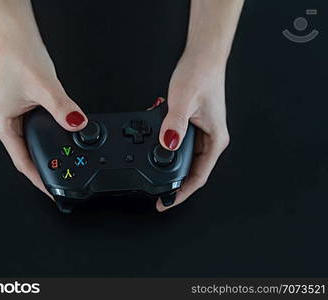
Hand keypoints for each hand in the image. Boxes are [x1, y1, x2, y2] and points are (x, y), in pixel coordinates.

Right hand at [0, 42, 87, 198]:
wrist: (19, 38)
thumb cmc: (20, 58)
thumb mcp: (44, 86)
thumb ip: (62, 107)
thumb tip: (77, 124)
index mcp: (3, 124)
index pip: (21, 161)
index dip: (37, 179)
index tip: (51, 192)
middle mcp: (8, 123)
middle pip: (26, 156)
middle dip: (43, 172)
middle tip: (61, 183)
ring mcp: (17, 117)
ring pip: (33, 145)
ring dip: (47, 157)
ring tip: (62, 169)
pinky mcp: (27, 110)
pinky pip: (39, 132)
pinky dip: (51, 141)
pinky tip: (61, 144)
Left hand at [155, 57, 229, 211]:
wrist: (203, 56)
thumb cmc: (201, 74)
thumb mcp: (184, 101)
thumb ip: (174, 124)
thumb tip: (168, 146)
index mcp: (215, 139)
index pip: (199, 176)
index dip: (183, 192)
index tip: (167, 202)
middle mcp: (211, 138)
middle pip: (192, 171)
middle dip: (174, 183)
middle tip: (156, 192)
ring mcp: (202, 132)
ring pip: (185, 159)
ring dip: (170, 167)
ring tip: (153, 174)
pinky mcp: (193, 125)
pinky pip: (180, 145)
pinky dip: (168, 150)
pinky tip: (156, 149)